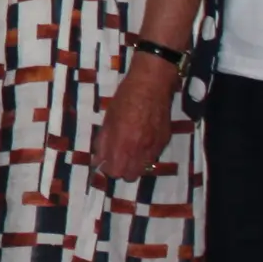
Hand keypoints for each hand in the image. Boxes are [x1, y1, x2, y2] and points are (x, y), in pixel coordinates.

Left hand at [93, 57, 182, 180]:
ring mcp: (154, 147)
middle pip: (130, 176)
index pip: (114, 172)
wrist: (152, 86)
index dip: (107, 168)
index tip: (105, 161)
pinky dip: (146, 156)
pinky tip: (142, 142)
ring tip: (129, 150)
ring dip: (134, 165)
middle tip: (117, 157)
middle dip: (121, 170)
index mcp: (122, 144)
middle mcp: (139, 150)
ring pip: (143, 169)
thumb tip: (97, 159)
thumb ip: (103, 142)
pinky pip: (153, 157)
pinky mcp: (164, 142)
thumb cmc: (125, 98)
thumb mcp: (108, 119)